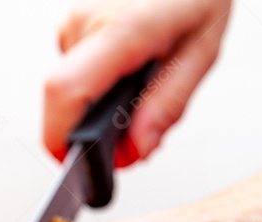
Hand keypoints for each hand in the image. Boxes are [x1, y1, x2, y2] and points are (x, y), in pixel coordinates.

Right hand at [46, 0, 230, 165]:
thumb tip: (136, 149)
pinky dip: (99, 81)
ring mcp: (74, 21)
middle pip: (66, 101)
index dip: (60, 136)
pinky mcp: (72, 23)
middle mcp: (86, 23)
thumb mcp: (201, 50)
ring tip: (140, 76)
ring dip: (100, 101)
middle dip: (92, 127)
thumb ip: (168, 104)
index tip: (75, 161)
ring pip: (71, 89)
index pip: (65, 92)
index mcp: (122, 30)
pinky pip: (76, 70)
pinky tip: (128, 62)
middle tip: (136, 123)